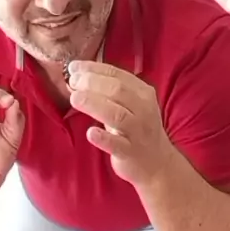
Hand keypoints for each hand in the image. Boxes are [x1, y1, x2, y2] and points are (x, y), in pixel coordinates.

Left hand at [67, 61, 172, 186]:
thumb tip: (80, 76)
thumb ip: (111, 92)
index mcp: (143, 93)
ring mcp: (137, 132)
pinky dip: (103, 138)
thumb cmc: (137, 130)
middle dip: (91, 83)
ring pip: (116, 114)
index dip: (93, 69)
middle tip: (72, 82)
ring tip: (74, 98)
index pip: (117, 74)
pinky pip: (116, 144)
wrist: (157, 163)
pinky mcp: (130, 152)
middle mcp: (143, 110)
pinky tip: (90, 132)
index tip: (74, 67)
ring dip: (93, 104)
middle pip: (117, 90)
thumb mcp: (132, 105)